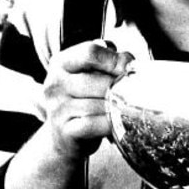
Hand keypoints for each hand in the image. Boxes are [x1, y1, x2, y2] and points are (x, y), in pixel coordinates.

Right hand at [41, 40, 133, 161]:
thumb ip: (107, 61)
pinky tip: (115, 123)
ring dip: (117, 107)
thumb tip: (128, 62)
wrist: (65, 136)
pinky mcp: (65, 130)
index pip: (90, 52)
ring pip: (99, 104)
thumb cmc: (84, 99)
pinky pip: (94, 124)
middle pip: (99, 81)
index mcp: (61, 62)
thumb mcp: (90, 74)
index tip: (129, 69)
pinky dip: (109, 124)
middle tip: (133, 93)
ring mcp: (57, 107)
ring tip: (126, 108)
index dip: (115, 60)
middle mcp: (55, 83)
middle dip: (121, 88)